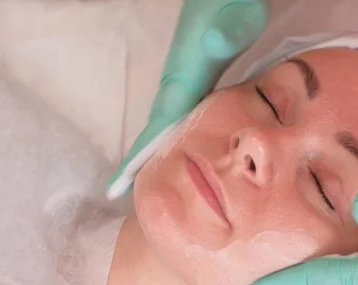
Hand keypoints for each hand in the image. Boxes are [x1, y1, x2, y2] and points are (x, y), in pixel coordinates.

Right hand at [107, 0, 268, 196]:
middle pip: (161, 127)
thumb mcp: (238, 11)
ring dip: (163, 147)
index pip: (161, 124)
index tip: (119, 187)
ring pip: (172, 118)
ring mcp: (188, 72)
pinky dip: (180, 130)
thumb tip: (214, 46)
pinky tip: (188, 142)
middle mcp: (181, 76)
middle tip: (133, 194)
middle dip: (146, 160)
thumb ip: (228, 29)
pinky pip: (186, 108)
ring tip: (156, 178)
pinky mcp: (200, 68)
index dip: (141, 156)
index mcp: (187, 72)